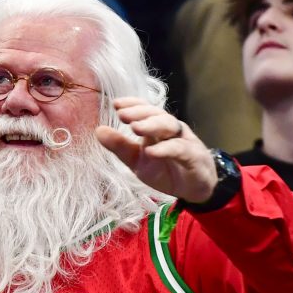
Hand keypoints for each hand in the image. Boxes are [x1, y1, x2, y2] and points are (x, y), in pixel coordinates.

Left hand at [96, 97, 215, 202]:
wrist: (194, 189)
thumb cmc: (165, 170)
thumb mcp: (137, 161)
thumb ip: (120, 147)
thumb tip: (98, 130)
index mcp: (157, 128)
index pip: (145, 110)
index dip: (133, 104)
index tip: (115, 104)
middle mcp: (171, 130)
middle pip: (157, 114)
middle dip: (140, 113)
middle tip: (122, 114)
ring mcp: (184, 141)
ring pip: (170, 126)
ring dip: (152, 125)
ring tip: (135, 128)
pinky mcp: (193, 157)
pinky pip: (180, 149)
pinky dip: (165, 149)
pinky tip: (151, 151)